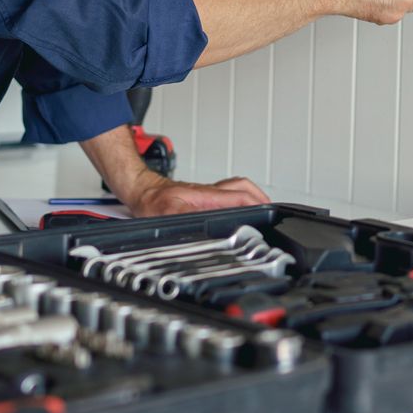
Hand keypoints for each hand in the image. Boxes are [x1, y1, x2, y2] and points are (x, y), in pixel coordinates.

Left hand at [126, 173, 270, 215]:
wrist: (142, 191)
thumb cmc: (151, 202)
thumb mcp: (166, 214)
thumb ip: (186, 218)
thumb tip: (205, 225)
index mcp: (206, 196)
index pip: (239, 196)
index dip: (256, 204)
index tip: (267, 214)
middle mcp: (210, 193)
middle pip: (244, 188)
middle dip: (261, 197)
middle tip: (270, 211)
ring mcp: (208, 194)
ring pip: (238, 188)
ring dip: (253, 196)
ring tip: (262, 209)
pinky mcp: (204, 198)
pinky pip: (229, 194)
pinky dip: (241, 199)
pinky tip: (240, 210)